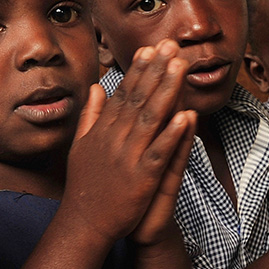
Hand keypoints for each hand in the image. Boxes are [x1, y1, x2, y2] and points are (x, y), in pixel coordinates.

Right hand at [65, 40, 193, 244]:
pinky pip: (161, 151)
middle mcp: (114, 138)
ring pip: (151, 117)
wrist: (84, 224)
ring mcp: (128, 156)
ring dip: (167, 90)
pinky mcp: (142, 177)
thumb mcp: (81, 145)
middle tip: (171, 45)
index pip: (123, 93)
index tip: (151, 49)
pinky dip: (173, 134)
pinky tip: (187, 116)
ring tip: (180, 67)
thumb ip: (91, 115)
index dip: (139, 70)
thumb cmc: (86, 186)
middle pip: (139, 98)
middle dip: (156, 70)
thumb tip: (96, 87)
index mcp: (103, 130)